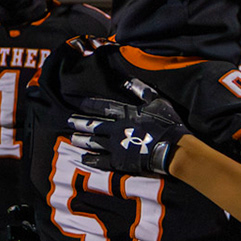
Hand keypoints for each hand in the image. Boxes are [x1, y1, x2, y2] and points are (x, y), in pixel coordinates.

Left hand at [66, 94, 189, 175]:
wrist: (171, 148)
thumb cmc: (167, 124)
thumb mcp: (157, 102)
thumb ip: (141, 91)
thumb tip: (129, 79)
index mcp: (125, 114)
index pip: (103, 107)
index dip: (88, 104)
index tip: (76, 102)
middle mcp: (116, 129)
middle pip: (94, 125)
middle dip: (81, 123)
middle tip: (69, 121)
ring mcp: (116, 146)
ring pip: (94, 142)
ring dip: (82, 139)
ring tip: (72, 138)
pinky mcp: (119, 161)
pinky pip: (101, 160)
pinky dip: (91, 159)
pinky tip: (84, 158)